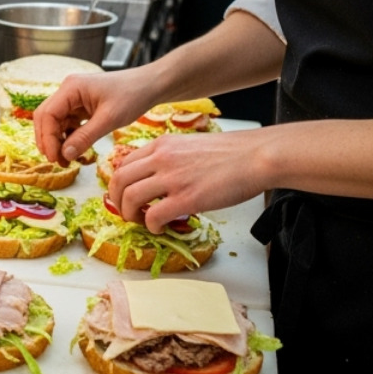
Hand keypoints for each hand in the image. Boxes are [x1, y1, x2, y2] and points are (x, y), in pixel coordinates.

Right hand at [33, 71, 156, 163]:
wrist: (149, 86)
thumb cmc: (132, 96)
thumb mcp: (108, 120)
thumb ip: (84, 137)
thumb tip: (64, 155)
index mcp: (71, 88)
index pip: (47, 114)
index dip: (47, 138)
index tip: (54, 158)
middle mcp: (68, 91)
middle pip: (46, 117)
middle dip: (48, 140)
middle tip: (57, 161)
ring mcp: (73, 98)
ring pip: (55, 122)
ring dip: (57, 141)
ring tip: (66, 160)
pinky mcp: (81, 106)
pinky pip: (67, 123)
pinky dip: (67, 137)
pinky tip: (74, 150)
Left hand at [109, 129, 270, 231]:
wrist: (255, 156)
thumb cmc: (231, 153)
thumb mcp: (190, 146)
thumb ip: (171, 158)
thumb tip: (160, 179)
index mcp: (162, 145)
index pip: (124, 163)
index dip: (119, 183)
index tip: (124, 195)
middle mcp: (161, 158)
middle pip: (118, 180)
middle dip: (116, 201)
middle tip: (125, 212)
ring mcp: (172, 178)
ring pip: (129, 198)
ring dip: (129, 215)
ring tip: (140, 222)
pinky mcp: (186, 198)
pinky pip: (153, 216)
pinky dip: (150, 226)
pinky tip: (159, 228)